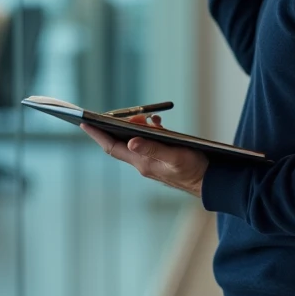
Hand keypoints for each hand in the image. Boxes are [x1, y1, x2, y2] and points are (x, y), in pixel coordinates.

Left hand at [81, 118, 208, 197]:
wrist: (210, 181)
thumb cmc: (194, 170)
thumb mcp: (175, 157)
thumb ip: (153, 149)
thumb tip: (131, 141)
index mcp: (142, 162)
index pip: (112, 147)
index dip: (97, 134)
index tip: (83, 122)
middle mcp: (143, 162)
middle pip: (121, 142)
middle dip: (119, 125)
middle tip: (130, 115)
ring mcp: (151, 161)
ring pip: (135, 140)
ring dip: (137, 126)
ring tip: (145, 117)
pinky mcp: (161, 158)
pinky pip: (148, 141)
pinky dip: (150, 130)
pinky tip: (158, 123)